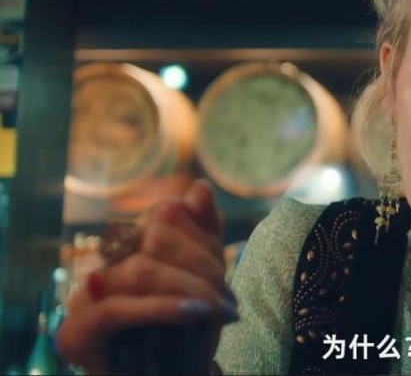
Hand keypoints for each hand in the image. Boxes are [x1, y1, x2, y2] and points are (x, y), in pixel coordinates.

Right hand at [57, 180, 237, 373]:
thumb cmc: (185, 330)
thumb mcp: (203, 278)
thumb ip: (202, 234)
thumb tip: (199, 188)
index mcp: (127, 247)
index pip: (164, 215)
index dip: (199, 235)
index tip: (223, 267)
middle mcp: (99, 265)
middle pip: (153, 238)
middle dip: (201, 265)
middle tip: (225, 297)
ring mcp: (81, 299)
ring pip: (139, 271)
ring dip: (191, 289)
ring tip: (219, 311)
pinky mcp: (75, 333)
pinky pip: (117, 309)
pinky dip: (163, 309)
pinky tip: (196, 314)